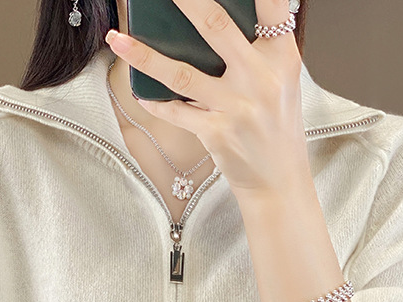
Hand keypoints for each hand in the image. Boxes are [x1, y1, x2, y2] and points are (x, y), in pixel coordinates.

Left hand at [104, 0, 307, 198]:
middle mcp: (259, 79)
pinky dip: (154, 100)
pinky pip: (175, 111)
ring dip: (144, 55)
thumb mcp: (283, 82)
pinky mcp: (215, 132)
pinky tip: (137, 87)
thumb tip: (223, 18)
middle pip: (216, 26)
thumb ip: (261, 50)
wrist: (278, 181)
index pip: (273, 6)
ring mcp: (235, 107)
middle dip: (186, 0)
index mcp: (282, 58)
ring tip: (119, 39)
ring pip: (181, 73)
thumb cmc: (277, 129)